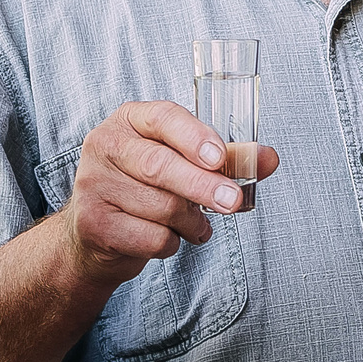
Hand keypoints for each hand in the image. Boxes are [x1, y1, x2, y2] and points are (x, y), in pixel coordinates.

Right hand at [59, 102, 279, 289]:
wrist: (96, 234)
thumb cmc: (147, 188)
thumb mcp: (182, 163)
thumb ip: (225, 159)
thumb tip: (269, 158)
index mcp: (130, 120)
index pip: (162, 118)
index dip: (193, 137)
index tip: (219, 157)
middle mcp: (105, 146)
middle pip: (159, 165)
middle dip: (202, 185)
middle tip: (233, 201)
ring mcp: (94, 185)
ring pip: (160, 207)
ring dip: (191, 222)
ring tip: (196, 225)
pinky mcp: (94, 224)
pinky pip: (151, 238)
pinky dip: (172, 243)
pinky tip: (170, 238)